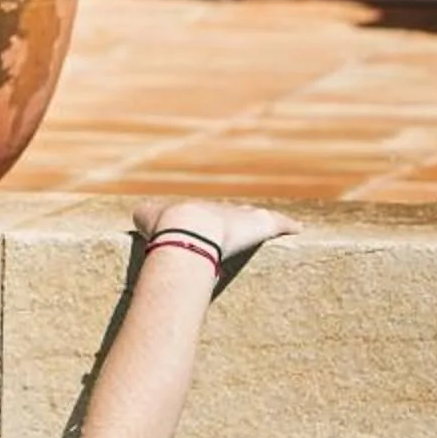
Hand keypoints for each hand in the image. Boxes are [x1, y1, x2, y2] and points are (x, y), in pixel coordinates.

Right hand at [131, 199, 298, 267]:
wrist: (186, 229)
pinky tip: (298, 228)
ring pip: (255, 217)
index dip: (207, 220)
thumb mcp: (145, 217)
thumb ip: (145, 216)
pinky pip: (278, 224)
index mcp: (195, 210)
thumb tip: (138, 216)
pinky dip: (288, 225)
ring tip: (272, 224)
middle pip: (231, 212)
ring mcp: (242, 217)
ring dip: (262, 221)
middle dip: (235, 218)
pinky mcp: (261, 225)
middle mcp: (220, 209)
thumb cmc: (165, 226)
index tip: (207, 226)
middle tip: (238, 224)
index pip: (203, 214)